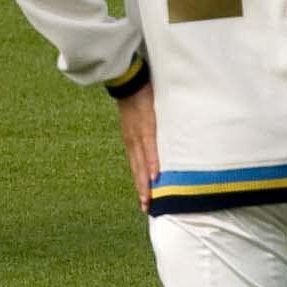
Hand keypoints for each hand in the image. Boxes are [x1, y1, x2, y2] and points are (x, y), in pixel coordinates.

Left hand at [115, 83, 158, 214]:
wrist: (128, 78)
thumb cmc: (137, 96)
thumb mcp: (140, 118)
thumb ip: (147, 131)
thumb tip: (158, 141)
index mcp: (132, 139)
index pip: (136, 166)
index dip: (140, 183)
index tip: (144, 200)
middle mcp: (133, 140)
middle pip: (137, 170)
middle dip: (142, 190)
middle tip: (147, 209)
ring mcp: (139, 134)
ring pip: (142, 163)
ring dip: (146, 183)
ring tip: (151, 200)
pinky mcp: (147, 126)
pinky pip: (150, 148)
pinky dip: (152, 162)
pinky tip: (155, 176)